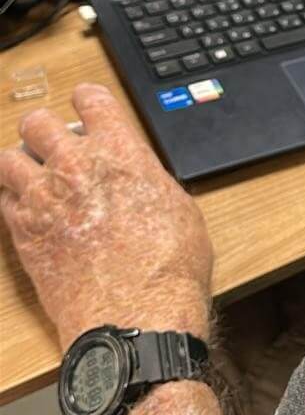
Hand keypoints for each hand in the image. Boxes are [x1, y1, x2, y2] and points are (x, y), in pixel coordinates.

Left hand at [0, 84, 211, 352]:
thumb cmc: (167, 267)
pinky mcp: (23, 233)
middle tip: (52, 143)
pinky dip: (10, 199)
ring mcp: (43, 199)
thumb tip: (141, 179)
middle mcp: (75, 166)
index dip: (86, 100)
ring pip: (8, 158)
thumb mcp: (178, 208)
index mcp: (119, 151)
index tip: (84, 106)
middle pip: (37, 122)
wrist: (136, 314)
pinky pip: (1, 200)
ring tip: (31, 174)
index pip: (90, 100)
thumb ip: (150, 181)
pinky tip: (25, 208)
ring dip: (20, 162)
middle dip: (44, 130)